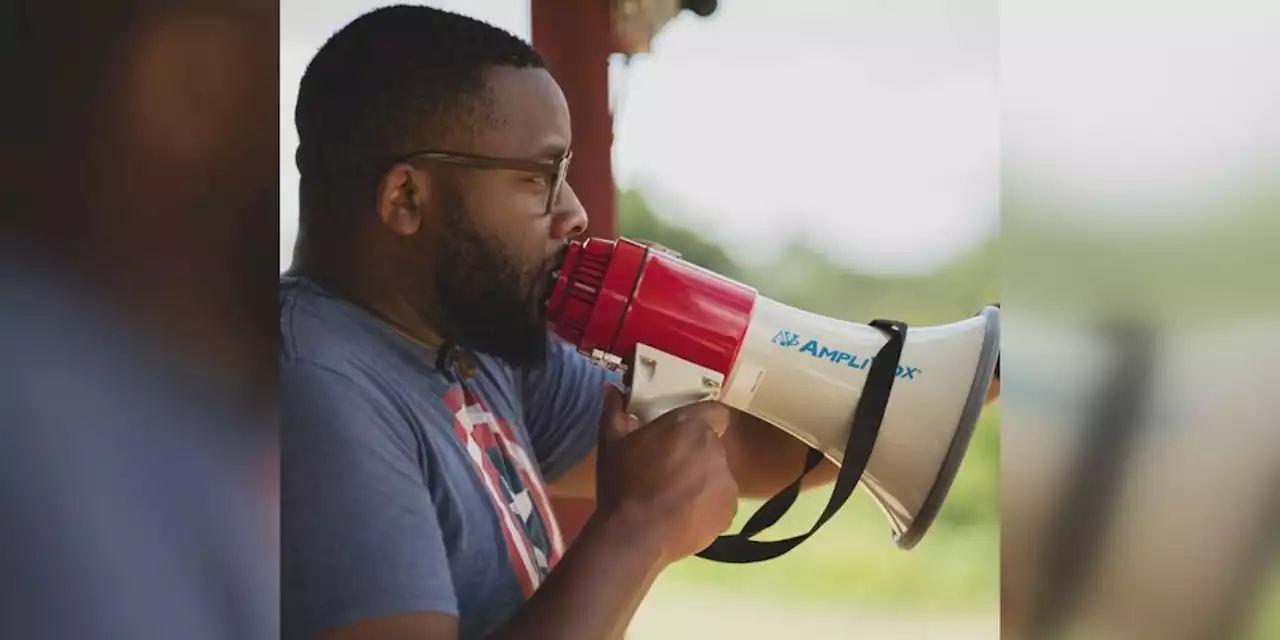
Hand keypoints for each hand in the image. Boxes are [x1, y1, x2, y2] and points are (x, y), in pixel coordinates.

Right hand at [593, 385, 738, 564]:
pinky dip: (706, 506)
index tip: (682, 434)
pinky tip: (682, 515)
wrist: (634, 537)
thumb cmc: (622, 484)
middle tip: (668, 469)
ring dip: (702, 480)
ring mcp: (726, 483)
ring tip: (674, 498)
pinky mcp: (728, 513)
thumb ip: (615, 413)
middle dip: (695, 453)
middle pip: (712, 444)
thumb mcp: (611, 445)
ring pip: (717, 474)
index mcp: (691, 426)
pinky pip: (720, 502)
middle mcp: (715, 449)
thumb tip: (610, 389)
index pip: (714, 412)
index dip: (701, 421)